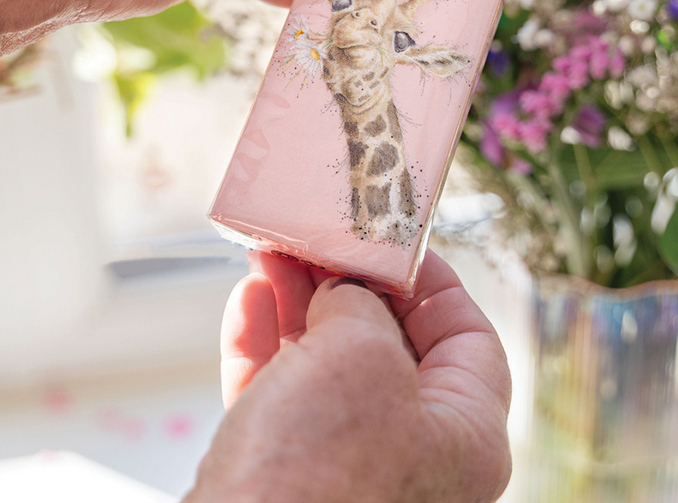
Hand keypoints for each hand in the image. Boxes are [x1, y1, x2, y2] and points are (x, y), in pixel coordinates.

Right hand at [186, 250, 511, 502]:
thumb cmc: (317, 476)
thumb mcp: (360, 355)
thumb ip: (361, 307)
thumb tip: (342, 293)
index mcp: (464, 437)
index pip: (468, 340)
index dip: (432, 281)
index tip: (393, 242)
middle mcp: (414, 456)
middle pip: (388, 345)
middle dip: (346, 283)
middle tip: (316, 238)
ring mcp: (349, 471)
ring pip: (327, 366)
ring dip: (296, 303)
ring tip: (271, 254)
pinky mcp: (288, 479)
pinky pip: (282, 397)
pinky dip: (265, 344)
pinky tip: (249, 300)